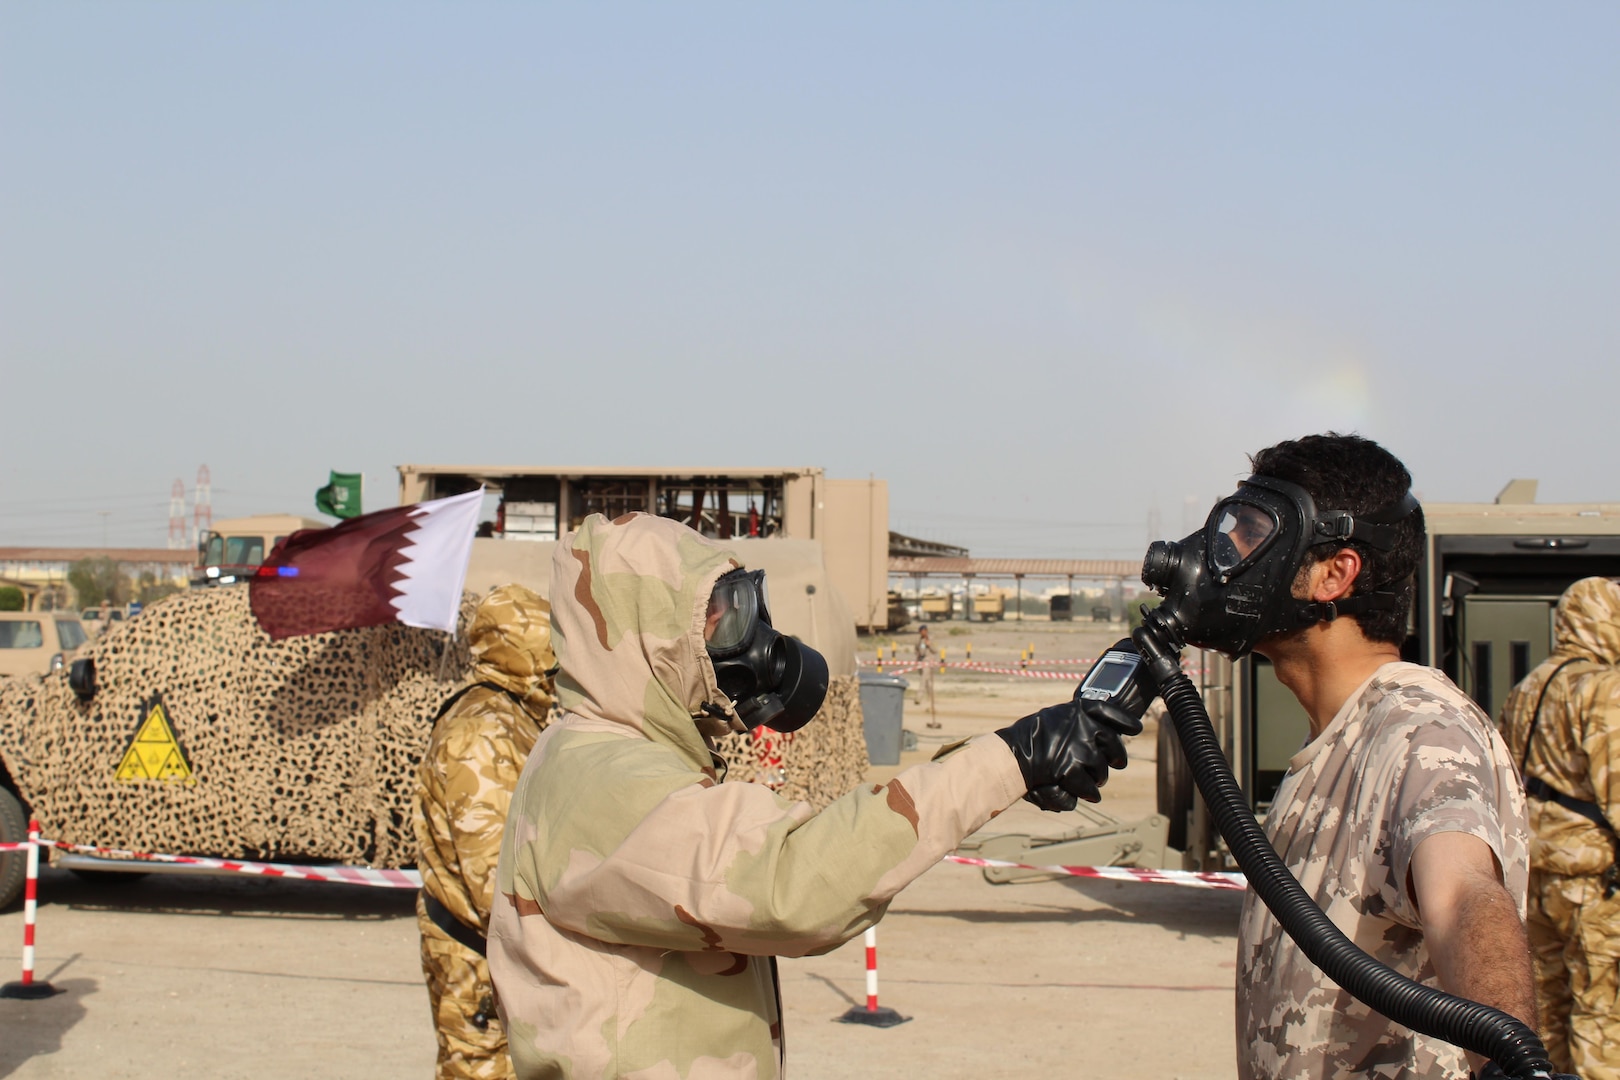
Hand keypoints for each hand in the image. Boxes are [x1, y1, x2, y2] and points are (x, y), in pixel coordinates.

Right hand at [994, 699, 1142, 811]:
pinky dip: (1086, 794)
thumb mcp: (1055, 718)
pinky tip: (1083, 793)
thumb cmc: (1028, 737)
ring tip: (1086, 781)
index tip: (1136, 729)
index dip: (1126, 722)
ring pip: (1102, 771)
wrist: (1010, 755)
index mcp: (1078, 710)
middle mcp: (1084, 726)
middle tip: (1114, 765)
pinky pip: (1090, 789)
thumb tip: (1100, 732)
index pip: (1111, 713)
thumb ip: (1077, 723)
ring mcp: (1079, 748)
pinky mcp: (1072, 770)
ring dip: (1096, 779)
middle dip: (1116, 758)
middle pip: (1114, 746)